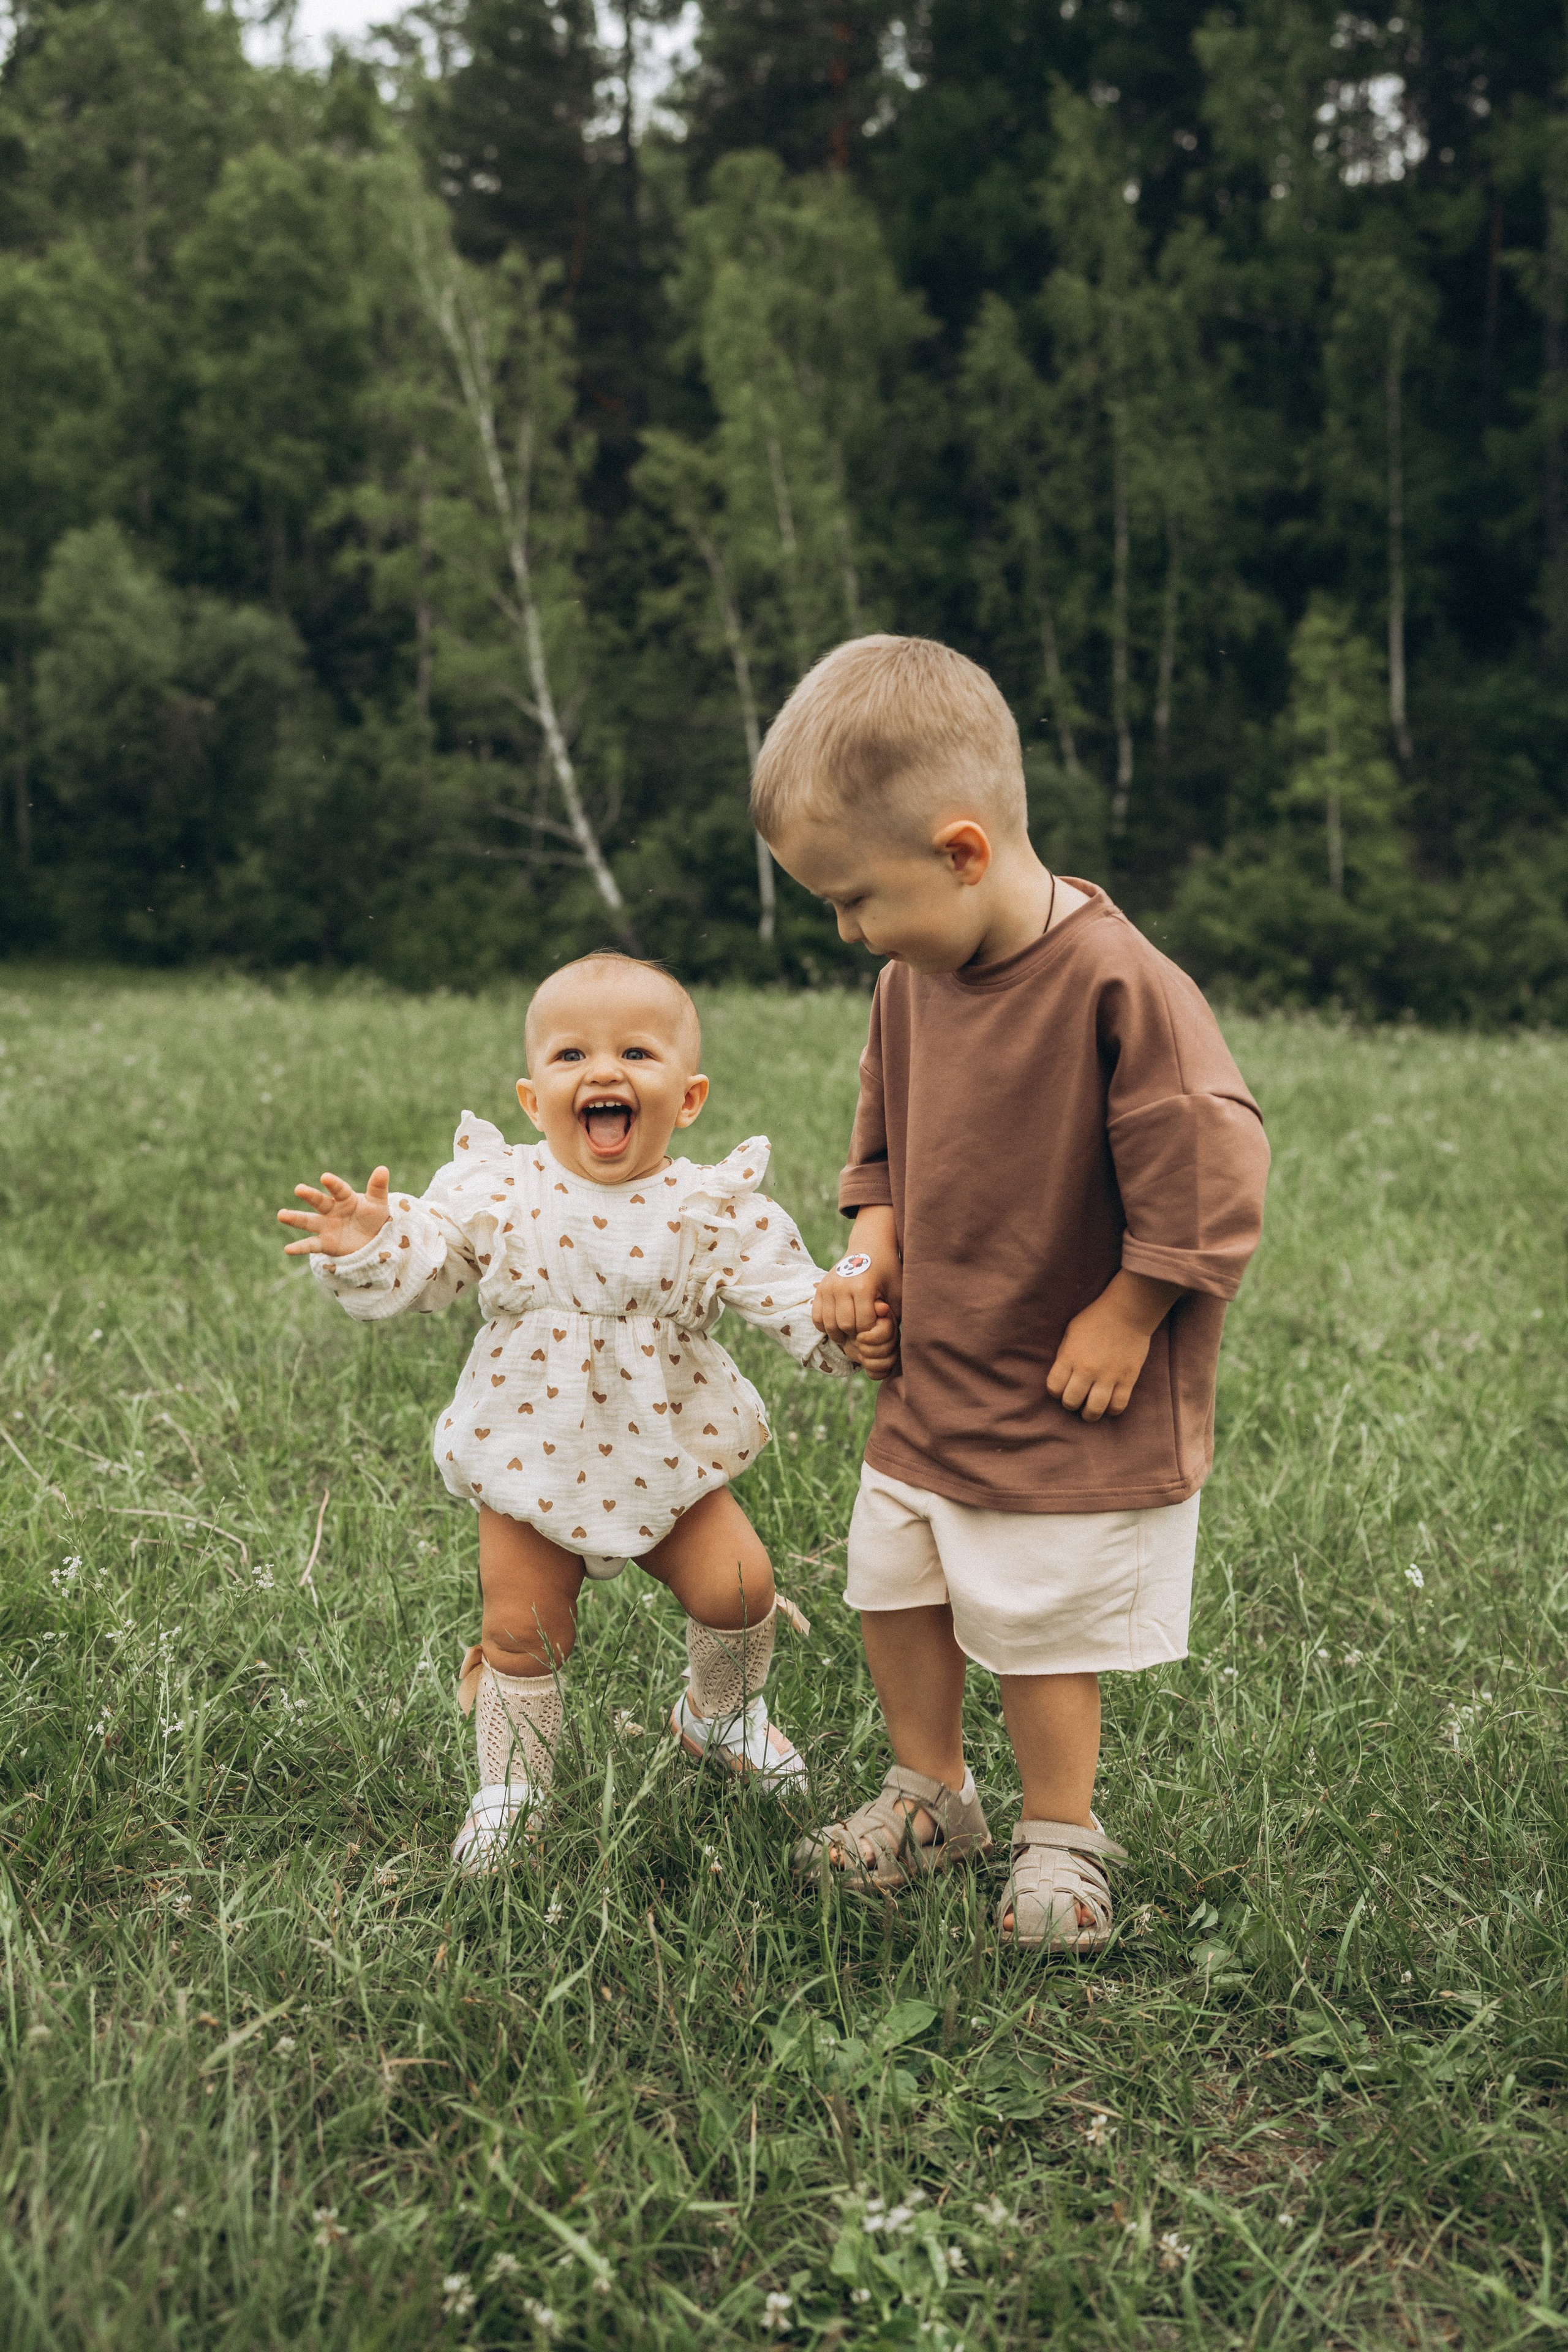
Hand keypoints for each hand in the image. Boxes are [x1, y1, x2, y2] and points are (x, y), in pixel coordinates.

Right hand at [278, 1167, 391, 1258]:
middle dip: (310, 1195)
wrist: (373, 1241)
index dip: (333, 1184)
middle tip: (299, 1189)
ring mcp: (326, 1226)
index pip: (339, 1189)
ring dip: (295, 1218)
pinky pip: (310, 1245)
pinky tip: (287, 1249)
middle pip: (319, 1201)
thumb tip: (383, 1168)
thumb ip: (378, 1187)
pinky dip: (299, 1248)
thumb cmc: (374, 1218)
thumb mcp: (378, 1203)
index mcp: (345, 1198)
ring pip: (308, 1221)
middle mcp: (332, 1210)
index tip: (325, 1177)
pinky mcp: (324, 1243)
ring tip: (281, 1215)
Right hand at [813, 1204, 901, 1351]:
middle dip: (856, 1335)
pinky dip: (826, 1326)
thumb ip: (892, 1314)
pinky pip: (817, 1317)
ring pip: (829, 1324)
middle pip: (844, 1326)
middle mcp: (841, 1286)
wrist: (869, 1245)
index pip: (863, 1324)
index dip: (871, 1333)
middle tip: (864, 1334)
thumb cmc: (888, 1270)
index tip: (877, 1330)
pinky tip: (838, 1325)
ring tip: (852, 1332)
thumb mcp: (897, 1290)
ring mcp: (828, 1286)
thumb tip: (880, 1334)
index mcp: (862, 1287)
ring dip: (840, 1334)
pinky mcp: (820, 1288)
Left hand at [843, 1307, 900, 1380]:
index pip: (885, 1333)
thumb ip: (869, 1309)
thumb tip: (883, 1307)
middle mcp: (893, 1335)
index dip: (870, 1338)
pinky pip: (885, 1373)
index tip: (858, 1336)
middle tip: (857, 1345)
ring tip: (860, 1354)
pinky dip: (872, 1372)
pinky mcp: (886, 1362)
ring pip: (888, 1363)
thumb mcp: (857, 1312)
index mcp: (887, 1321)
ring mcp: (892, 1349)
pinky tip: (865, 1365)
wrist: (848, 1331)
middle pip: (887, 1349)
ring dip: (869, 1362)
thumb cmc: (852, 1318)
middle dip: (867, 1350)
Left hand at [1045, 1271, 1183, 1422]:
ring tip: (1090, 1410)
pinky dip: (1111, 1411)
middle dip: (1070, 1403)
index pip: (1054, 1387)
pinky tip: (1109, 1405)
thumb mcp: (1071, 1333)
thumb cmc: (1096, 1319)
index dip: (1055, 1391)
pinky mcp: (1128, 1379)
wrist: (1127, 1311)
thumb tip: (1064, 1376)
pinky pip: (1118, 1406)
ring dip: (1089, 1414)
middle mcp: (1087, 1370)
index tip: (1061, 1388)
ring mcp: (1108, 1376)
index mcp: (1070, 1357)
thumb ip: (1065, 1355)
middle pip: (1071, 1402)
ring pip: (1094, 1410)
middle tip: (1076, 1400)